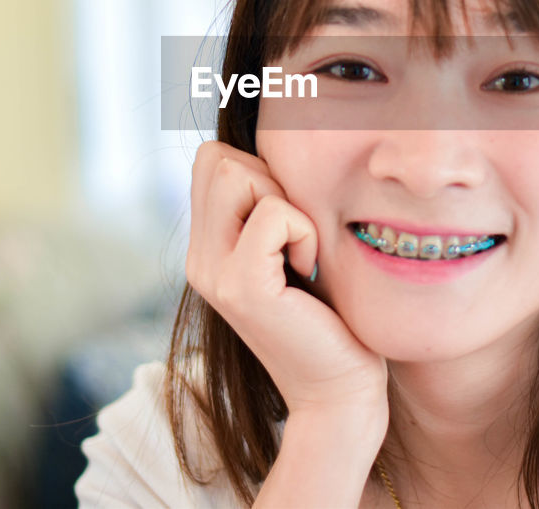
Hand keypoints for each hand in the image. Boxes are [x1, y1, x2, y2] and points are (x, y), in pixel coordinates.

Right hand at [187, 140, 389, 420]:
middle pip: (217, 157)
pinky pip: (273, 214)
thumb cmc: (331, 315)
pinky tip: (307, 271)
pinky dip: (303, 232)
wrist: (339, 389)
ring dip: (286, 203)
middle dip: (269, 178)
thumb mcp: (291, 248)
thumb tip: (280, 148)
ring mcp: (213, 273)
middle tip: (295, 236)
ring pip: (238, 173)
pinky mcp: (242, 287)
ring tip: (299, 254)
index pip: (211, 158)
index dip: (258, 170)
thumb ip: (269, 206)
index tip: (288, 221)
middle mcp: (199, 258)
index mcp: (207, 246)